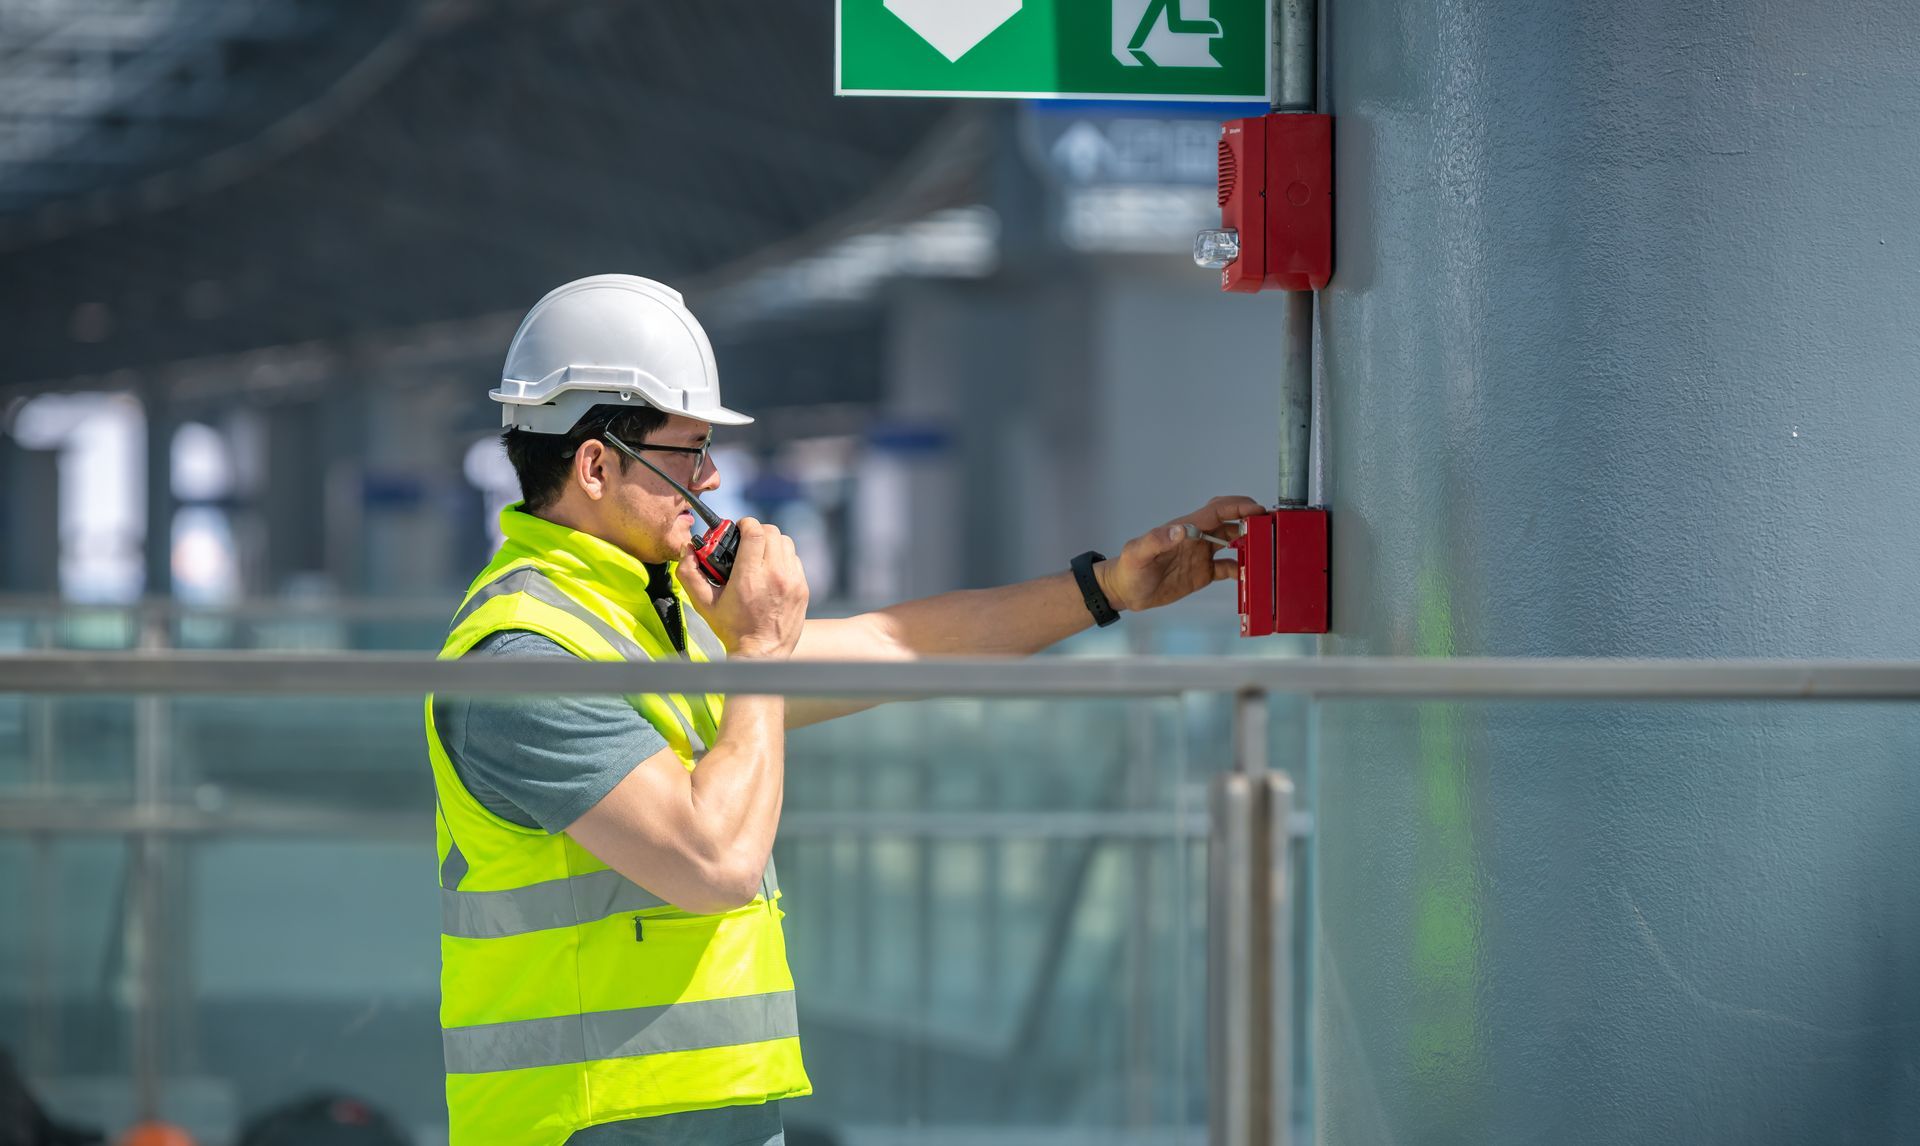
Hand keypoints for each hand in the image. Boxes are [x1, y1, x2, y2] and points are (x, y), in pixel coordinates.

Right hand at [679, 518, 809, 658]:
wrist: (761, 653)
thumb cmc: (732, 629)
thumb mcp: (704, 604)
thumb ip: (690, 574)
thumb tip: (688, 550)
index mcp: (749, 577)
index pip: (755, 532)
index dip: (746, 523)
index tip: (739, 527)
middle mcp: (775, 576)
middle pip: (772, 533)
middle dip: (758, 532)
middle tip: (747, 541)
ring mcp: (793, 582)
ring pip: (786, 544)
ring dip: (772, 544)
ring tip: (760, 555)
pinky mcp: (803, 589)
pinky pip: (795, 560)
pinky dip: (783, 559)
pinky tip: (772, 571)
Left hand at [1096, 495, 1265, 612]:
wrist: (1125, 590)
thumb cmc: (1129, 569)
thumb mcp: (1139, 553)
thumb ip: (1157, 540)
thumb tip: (1181, 529)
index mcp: (1186, 528)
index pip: (1217, 511)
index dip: (1238, 507)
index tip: (1258, 510)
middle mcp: (1198, 538)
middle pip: (1231, 522)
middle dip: (1251, 520)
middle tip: (1271, 526)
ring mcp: (1202, 555)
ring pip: (1234, 542)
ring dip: (1251, 543)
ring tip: (1268, 548)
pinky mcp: (1203, 573)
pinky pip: (1229, 568)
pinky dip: (1242, 569)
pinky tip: (1252, 574)